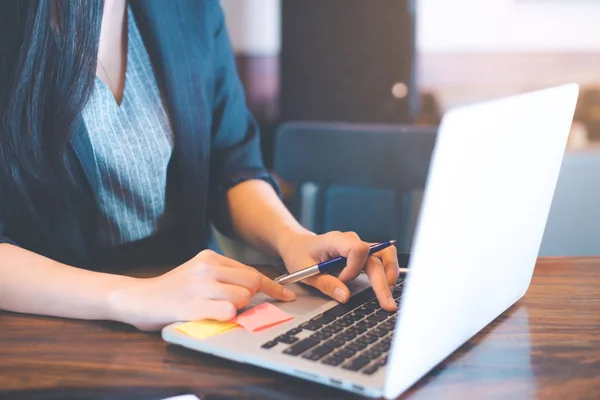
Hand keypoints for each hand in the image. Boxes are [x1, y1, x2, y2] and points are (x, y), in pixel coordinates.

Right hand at [109, 250, 295, 330]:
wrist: (139, 298)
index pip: (250, 271)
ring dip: (237, 308)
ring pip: (242, 297)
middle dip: (253, 297)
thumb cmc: (173, 290)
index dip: (272, 285)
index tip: (286, 294)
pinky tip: (211, 315)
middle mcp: (206, 267)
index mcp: (209, 257)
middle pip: (251, 282)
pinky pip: (227, 312)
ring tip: (216, 309)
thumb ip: (224, 276)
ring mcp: (200, 286)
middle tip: (238, 306)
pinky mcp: (193, 305)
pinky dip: (227, 316)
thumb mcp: (199, 273)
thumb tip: (256, 288)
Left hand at [278, 231, 398, 310]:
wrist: (298, 244)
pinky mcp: (362, 254)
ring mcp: (359, 245)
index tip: (342, 281)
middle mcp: (351, 240)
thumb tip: (346, 297)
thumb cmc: (299, 255)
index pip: (358, 250)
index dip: (353, 269)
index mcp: (335, 240)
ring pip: (384, 254)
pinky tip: (385, 288)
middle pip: (376, 256)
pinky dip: (386, 272)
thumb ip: (325, 283)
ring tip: (388, 295)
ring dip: (390, 274)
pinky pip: (381, 258)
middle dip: (382, 282)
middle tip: (387, 304)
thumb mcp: (304, 271)